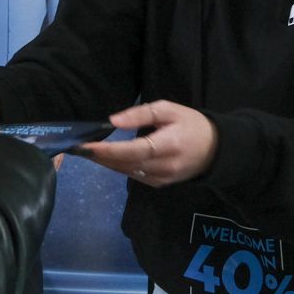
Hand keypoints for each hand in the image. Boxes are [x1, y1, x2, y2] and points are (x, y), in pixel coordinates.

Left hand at [78, 100, 216, 186]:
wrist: (216, 150)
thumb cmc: (191, 124)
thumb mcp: (169, 110)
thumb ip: (140, 114)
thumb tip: (113, 120)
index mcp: (168, 145)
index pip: (133, 150)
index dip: (108, 150)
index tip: (86, 146)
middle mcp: (163, 167)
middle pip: (125, 164)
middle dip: (99, 157)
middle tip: (77, 148)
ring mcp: (161, 179)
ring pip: (126, 172)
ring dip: (106, 163)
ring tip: (87, 152)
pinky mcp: (159, 184)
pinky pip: (134, 176)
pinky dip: (119, 167)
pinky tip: (107, 158)